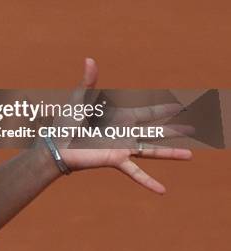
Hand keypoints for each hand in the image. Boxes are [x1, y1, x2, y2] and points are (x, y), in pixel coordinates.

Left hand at [59, 58, 192, 193]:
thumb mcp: (79, 99)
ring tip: (189, 155)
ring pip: (152, 150)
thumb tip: (89, 59)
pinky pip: (135, 172)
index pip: (147, 112)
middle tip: (193, 129)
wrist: (56, 144)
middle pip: (155, 131)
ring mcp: (121, 148)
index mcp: (119, 118)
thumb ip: (88, 81)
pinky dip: (148, 182)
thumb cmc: (66, 122)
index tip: (179, 106)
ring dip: (170, 154)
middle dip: (174, 130)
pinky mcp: (115, 159)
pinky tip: (162, 191)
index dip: (163, 109)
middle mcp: (124, 133)